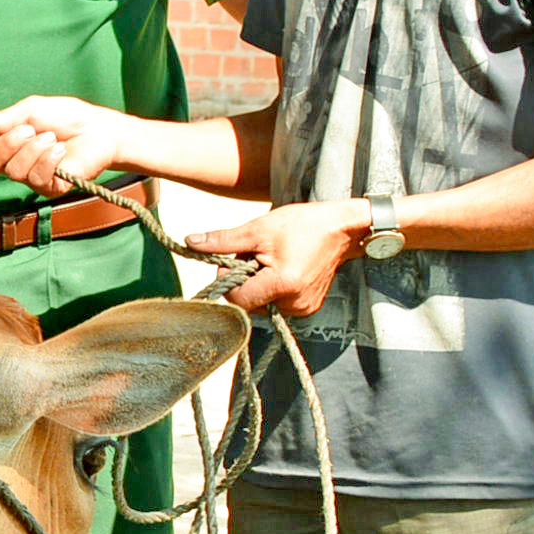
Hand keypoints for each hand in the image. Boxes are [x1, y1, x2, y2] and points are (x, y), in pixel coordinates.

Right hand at [0, 96, 127, 196]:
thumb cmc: (65, 117)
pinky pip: (36, 179)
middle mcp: (13, 164)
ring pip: (13, 171)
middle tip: (30, 129)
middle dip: (8, 143)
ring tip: (52, 138)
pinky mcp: (49, 188)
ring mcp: (31, 178)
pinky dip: (48, 160)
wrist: (99, 129)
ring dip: (33, 149)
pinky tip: (60, 151)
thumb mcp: (28, 112)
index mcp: (5, 144)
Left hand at [187, 201, 367, 316]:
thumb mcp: (258, 228)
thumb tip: (191, 241)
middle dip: (243, 280)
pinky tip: (283, 268)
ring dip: (257, 283)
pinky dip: (272, 287)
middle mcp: (295, 303)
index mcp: (283, 284)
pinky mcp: (308, 308)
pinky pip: (276, 302)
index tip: (236, 258)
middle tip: (256, 254)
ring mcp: (304, 308)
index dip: (228, 279)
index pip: (237, 298)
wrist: (342, 229)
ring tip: (272, 259)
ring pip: (261, 303)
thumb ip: (223, 240)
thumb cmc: (302, 224)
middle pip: (248, 302)